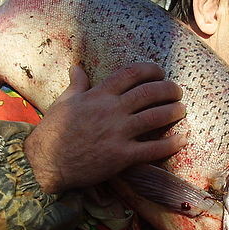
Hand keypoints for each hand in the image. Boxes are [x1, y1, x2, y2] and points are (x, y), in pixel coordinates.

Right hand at [24, 62, 186, 193]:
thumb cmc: (53, 131)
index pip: (131, 74)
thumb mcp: (63, 102)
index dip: (151, 70)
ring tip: (181, 109)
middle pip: (149, 93)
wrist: (46, 162)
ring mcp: (118, 133)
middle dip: (168, 89)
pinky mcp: (122, 156)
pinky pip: (153, 149)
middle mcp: (112, 111)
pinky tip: (182, 139)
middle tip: (177, 91)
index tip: (160, 72)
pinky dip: (171, 143)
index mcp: (99, 95)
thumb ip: (77, 84)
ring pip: (155, 117)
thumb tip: (76, 67)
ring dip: (173, 112)